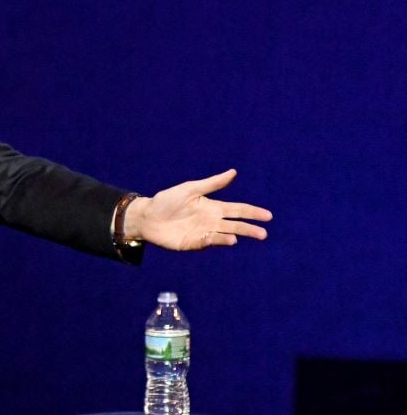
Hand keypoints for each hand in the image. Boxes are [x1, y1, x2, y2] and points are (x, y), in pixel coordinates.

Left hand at [126, 169, 271, 250]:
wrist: (146, 216)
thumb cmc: (167, 200)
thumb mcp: (190, 189)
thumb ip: (212, 184)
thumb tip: (233, 172)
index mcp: (213, 207)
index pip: (237, 210)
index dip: (252, 212)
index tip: (267, 216)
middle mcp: (211, 221)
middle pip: (235, 225)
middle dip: (249, 229)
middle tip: (263, 233)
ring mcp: (203, 233)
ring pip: (224, 235)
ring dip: (234, 236)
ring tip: (239, 236)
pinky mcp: (193, 243)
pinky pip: (208, 242)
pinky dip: (217, 241)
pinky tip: (226, 239)